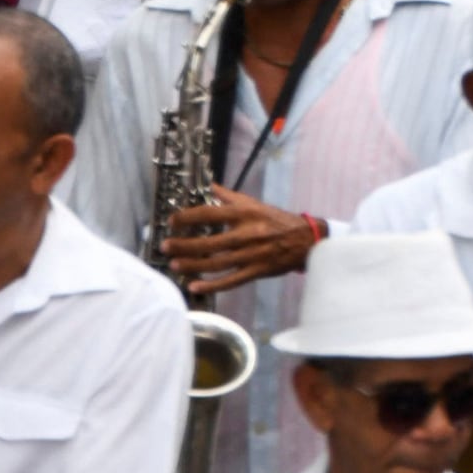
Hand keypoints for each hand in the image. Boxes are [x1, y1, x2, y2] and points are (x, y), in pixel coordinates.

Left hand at [158, 190, 322, 288]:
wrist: (307, 239)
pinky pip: (230, 281)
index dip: (188, 217)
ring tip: (173, 264)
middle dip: (183, 245)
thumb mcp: (255, 204)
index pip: (211, 214)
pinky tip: (194, 287)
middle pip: (209, 242)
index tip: (172, 221)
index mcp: (246, 214)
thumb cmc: (277, 220)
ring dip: (192, 265)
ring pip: (216, 263)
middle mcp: (248, 233)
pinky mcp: (256, 271)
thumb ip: (229, 197)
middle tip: (165, 246)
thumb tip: (208, 185)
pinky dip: (211, 285)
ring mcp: (252, 254)